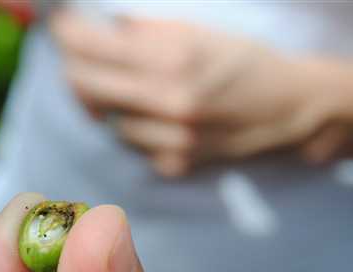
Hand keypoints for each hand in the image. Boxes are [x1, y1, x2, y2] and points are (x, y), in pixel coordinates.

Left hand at [52, 11, 352, 175]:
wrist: (290, 107)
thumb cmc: (244, 60)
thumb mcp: (199, 31)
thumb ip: (146, 30)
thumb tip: (102, 26)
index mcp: (174, 57)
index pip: (91, 47)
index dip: (67, 34)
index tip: (61, 26)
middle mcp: (168, 100)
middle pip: (84, 86)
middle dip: (74, 66)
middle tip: (78, 56)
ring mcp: (172, 138)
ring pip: (106, 119)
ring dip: (107, 101)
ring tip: (129, 87)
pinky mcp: (176, 164)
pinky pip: (132, 145)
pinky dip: (133, 129)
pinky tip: (153, 117)